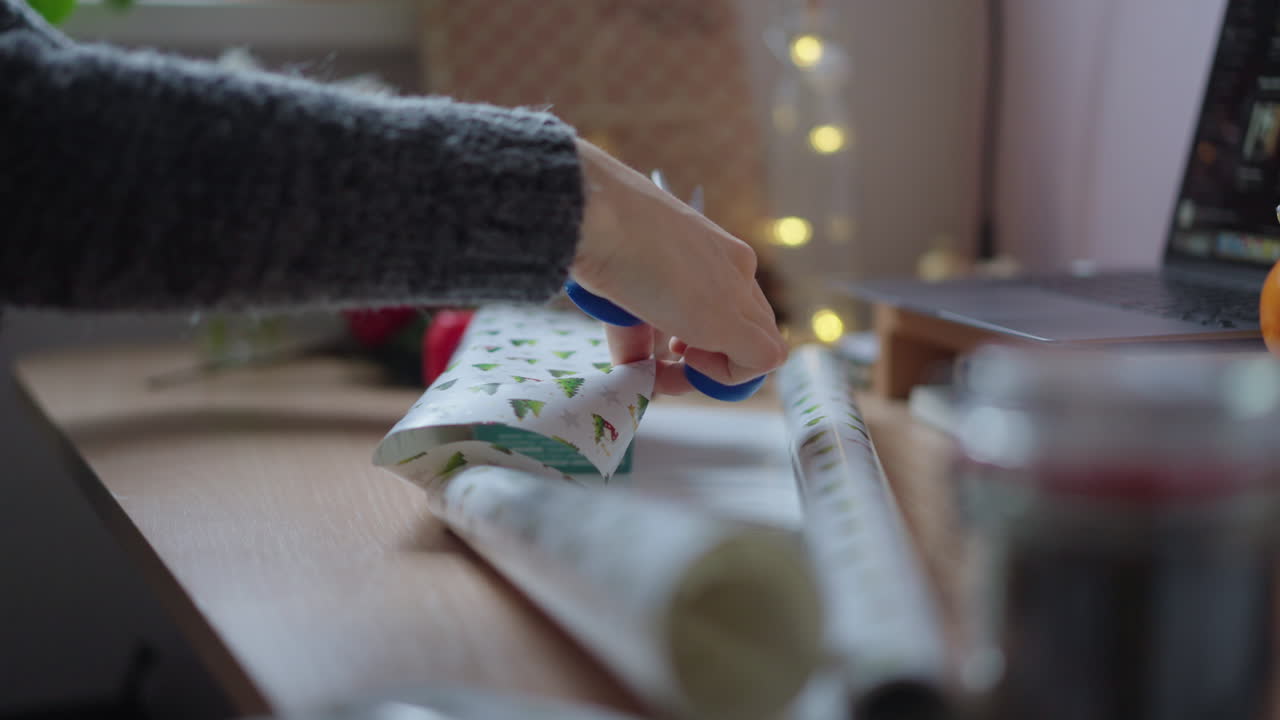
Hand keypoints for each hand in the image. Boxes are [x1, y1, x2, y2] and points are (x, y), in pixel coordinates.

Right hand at [571, 138, 787, 394]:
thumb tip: (639, 379)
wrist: (596, 216)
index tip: (665, 347)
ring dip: (718, 369)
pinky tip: (687, 356)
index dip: (704, 338)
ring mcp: (740, 291)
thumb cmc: (599, 239)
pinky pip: (765, 360)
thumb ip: (636, 339)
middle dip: (712, 357)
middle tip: (666, 358)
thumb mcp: (623, 293)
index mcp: (712, 251)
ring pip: (761, 346)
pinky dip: (726, 375)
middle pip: (747, 329)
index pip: (729, 305)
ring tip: (674, 356)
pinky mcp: (736, 319)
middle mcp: (735, 267)